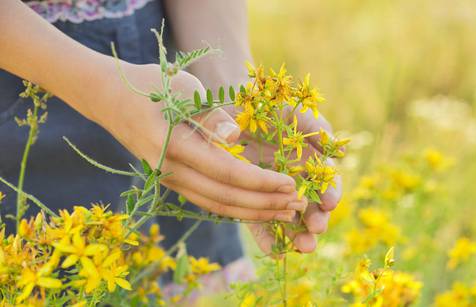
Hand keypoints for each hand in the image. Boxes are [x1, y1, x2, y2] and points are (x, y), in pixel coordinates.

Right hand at [94, 63, 307, 220]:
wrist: (110, 98)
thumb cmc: (151, 86)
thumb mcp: (182, 88)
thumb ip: (210, 115)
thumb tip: (236, 137)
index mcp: (175, 146)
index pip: (227, 174)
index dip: (261, 182)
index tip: (291, 185)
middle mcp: (170, 171)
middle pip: (225, 198)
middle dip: (264, 204)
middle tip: (298, 206)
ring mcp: (169, 179)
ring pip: (217, 206)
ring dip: (253, 212)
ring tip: (284, 214)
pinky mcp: (172, 181)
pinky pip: (207, 201)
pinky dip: (235, 208)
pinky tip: (257, 208)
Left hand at [226, 106, 341, 253]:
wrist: (232, 108)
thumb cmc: (266, 106)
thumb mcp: (293, 112)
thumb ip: (316, 128)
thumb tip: (340, 152)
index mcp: (309, 160)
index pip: (326, 181)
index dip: (331, 192)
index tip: (330, 203)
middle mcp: (295, 178)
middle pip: (312, 205)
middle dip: (316, 220)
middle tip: (316, 231)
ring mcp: (274, 191)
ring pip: (289, 218)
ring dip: (298, 234)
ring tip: (302, 247)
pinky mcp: (253, 200)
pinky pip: (261, 222)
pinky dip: (269, 238)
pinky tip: (276, 252)